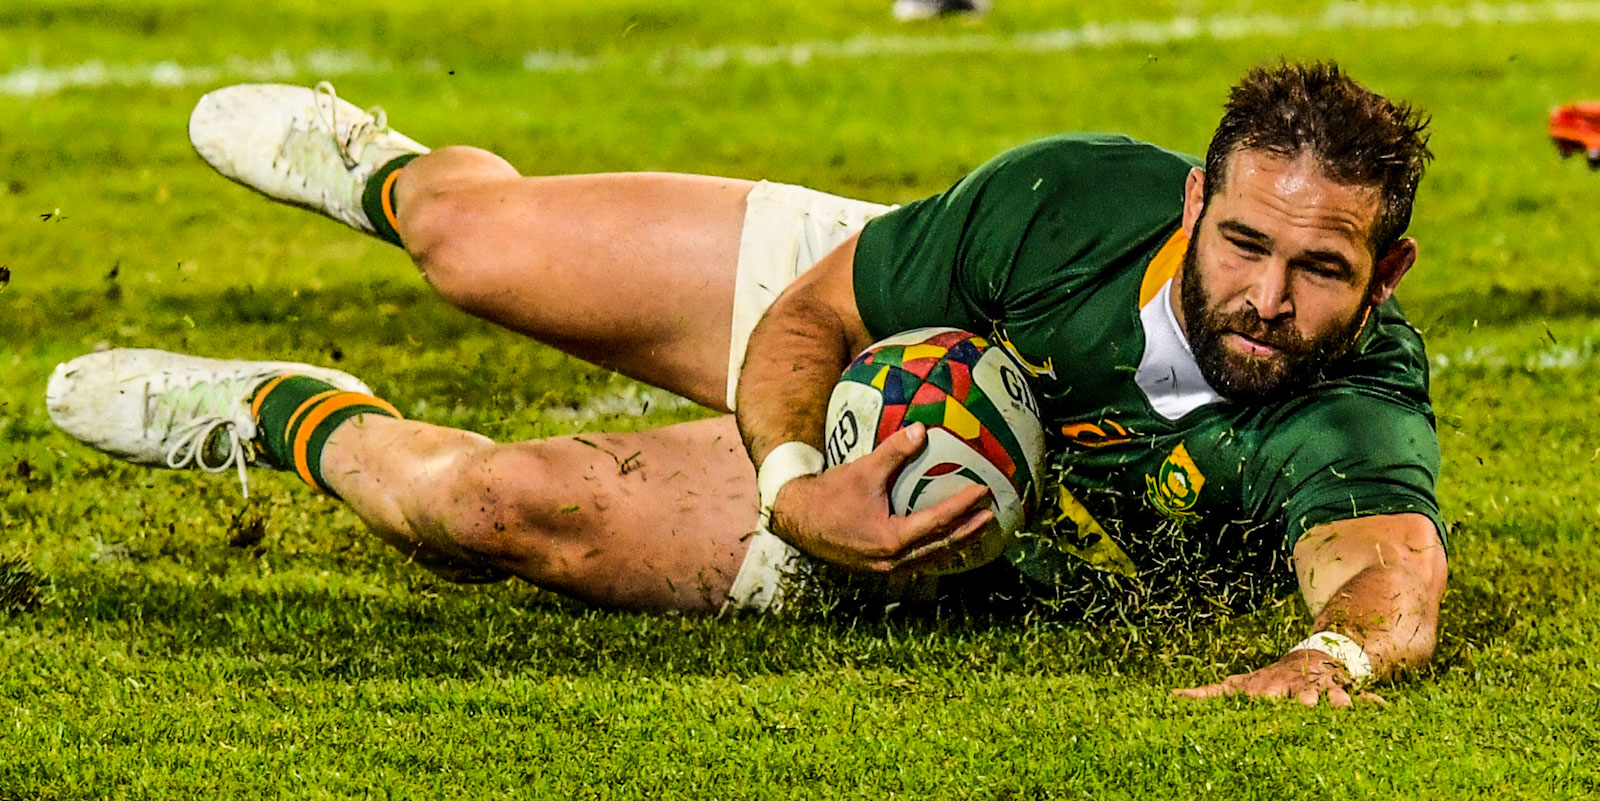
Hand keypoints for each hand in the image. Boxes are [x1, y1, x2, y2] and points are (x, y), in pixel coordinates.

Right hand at [769, 423, 995, 573]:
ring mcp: (886, 568)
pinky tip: (944, 541)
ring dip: (956, 544)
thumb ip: (894, 452)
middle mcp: (893, 560)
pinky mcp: (879, 567)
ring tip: (977, 530)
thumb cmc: (829, 495)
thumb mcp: (863, 470)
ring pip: (931, 559)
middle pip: (941, 547)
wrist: (797, 520)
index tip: (983, 492)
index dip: (962, 507)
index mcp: (891, 539)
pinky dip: (935, 551)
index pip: (938, 522)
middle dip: (969, 532)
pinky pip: (917, 562)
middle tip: (992, 515)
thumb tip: (922, 430)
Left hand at [1171, 649, 1387, 707]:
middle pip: (1297, 695)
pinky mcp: (1343, 693)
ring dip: (1334, 701)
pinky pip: (1360, 698)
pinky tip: (1381, 706)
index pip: (1261, 694)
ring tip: (1341, 708)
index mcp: (1269, 687)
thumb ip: (1209, 693)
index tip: (1258, 704)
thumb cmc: (1272, 680)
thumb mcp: (1241, 684)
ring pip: (1329, 695)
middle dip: (1300, 701)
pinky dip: (1370, 702)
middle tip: (1302, 707)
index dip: (1261, 698)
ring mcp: (1320, 689)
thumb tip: (1173, 696)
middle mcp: (1295, 687)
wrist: (1314, 658)